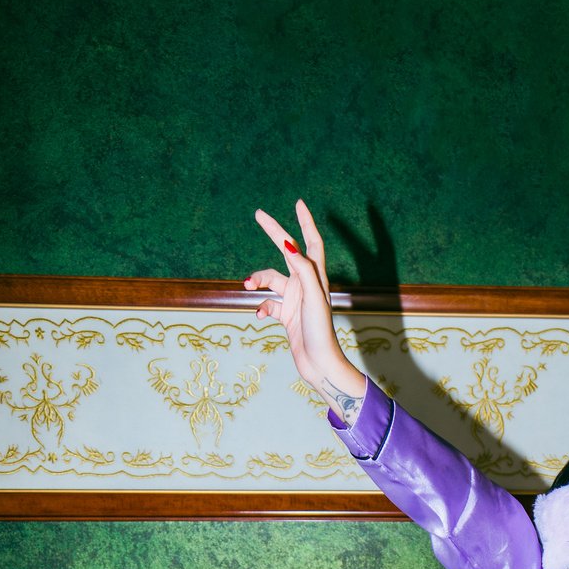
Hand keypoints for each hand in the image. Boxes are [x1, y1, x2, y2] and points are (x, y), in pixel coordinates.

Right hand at [243, 199, 365, 420]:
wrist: (320, 365)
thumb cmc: (320, 332)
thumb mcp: (313, 297)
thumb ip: (302, 269)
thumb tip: (288, 244)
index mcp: (316, 277)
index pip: (311, 242)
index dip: (306, 222)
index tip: (298, 203)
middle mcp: (306, 284)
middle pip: (287, 251)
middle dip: (273, 233)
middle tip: (258, 213)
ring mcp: (295, 299)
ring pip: (271, 280)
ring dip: (258, 280)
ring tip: (247, 284)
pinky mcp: (287, 316)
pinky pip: (268, 304)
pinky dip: (261, 307)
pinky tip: (260, 315)